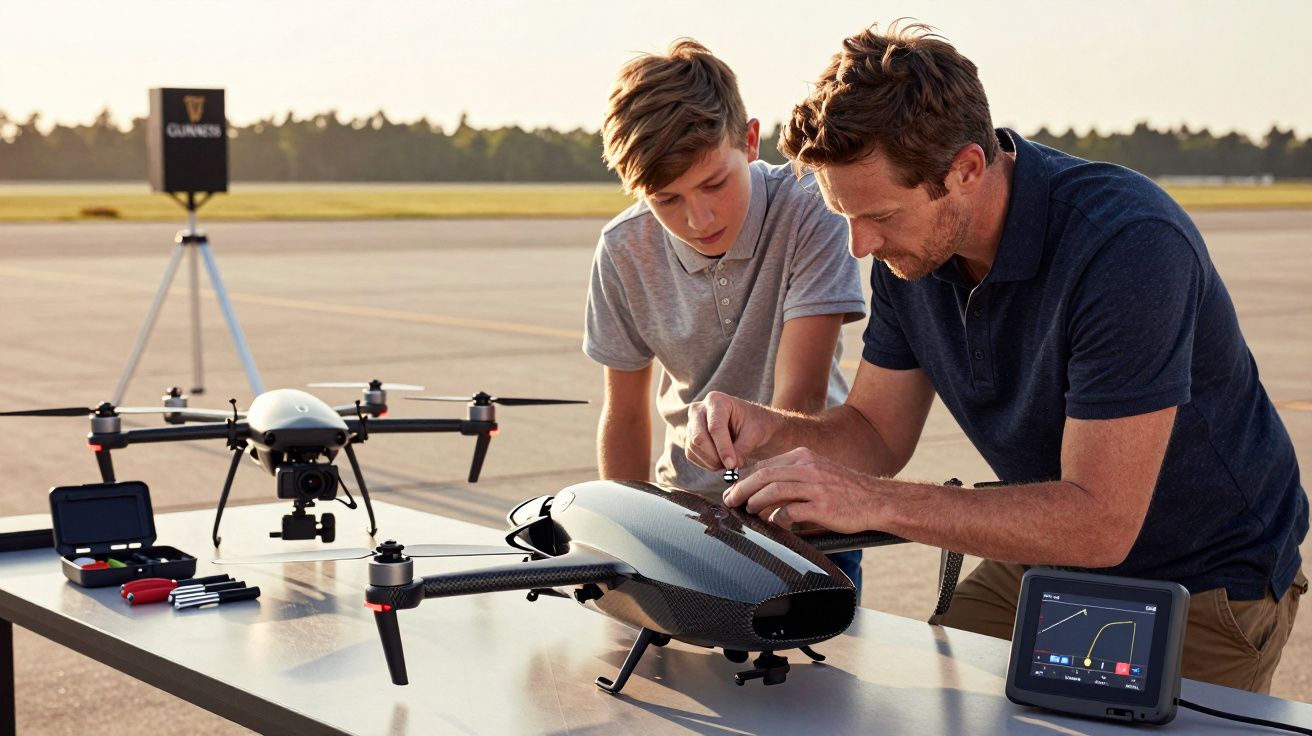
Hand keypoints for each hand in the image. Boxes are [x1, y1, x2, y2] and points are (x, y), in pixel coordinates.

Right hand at [685, 391, 773, 470]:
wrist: (750, 425)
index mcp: (716, 400)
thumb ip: (742, 448)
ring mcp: (691, 423)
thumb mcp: (755, 433)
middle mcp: (699, 409)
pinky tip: (721, 461)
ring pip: (694, 448)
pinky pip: (691, 455)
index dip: (723, 448)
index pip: (715, 427)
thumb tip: (731, 466)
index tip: (732, 465)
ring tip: (731, 462)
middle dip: (715, 457)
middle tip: (732, 467)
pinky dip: (707, 464)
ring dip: (712, 462)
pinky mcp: (689, 438)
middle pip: (699, 438)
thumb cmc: (755, 424)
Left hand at [722, 447, 879, 533]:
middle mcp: (808, 467)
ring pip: (774, 490)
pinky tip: (775, 523)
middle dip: (742, 489)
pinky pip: (791, 511)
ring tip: (749, 511)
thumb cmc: (844, 490)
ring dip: (756, 502)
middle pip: (764, 475)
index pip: (765, 465)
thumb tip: (762, 490)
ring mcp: (815, 486)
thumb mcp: (817, 472)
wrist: (876, 500)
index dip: (745, 478)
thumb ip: (792, 476)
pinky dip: (778, 518)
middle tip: (730, 501)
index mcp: (803, 456)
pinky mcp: (822, 506)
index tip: (733, 489)